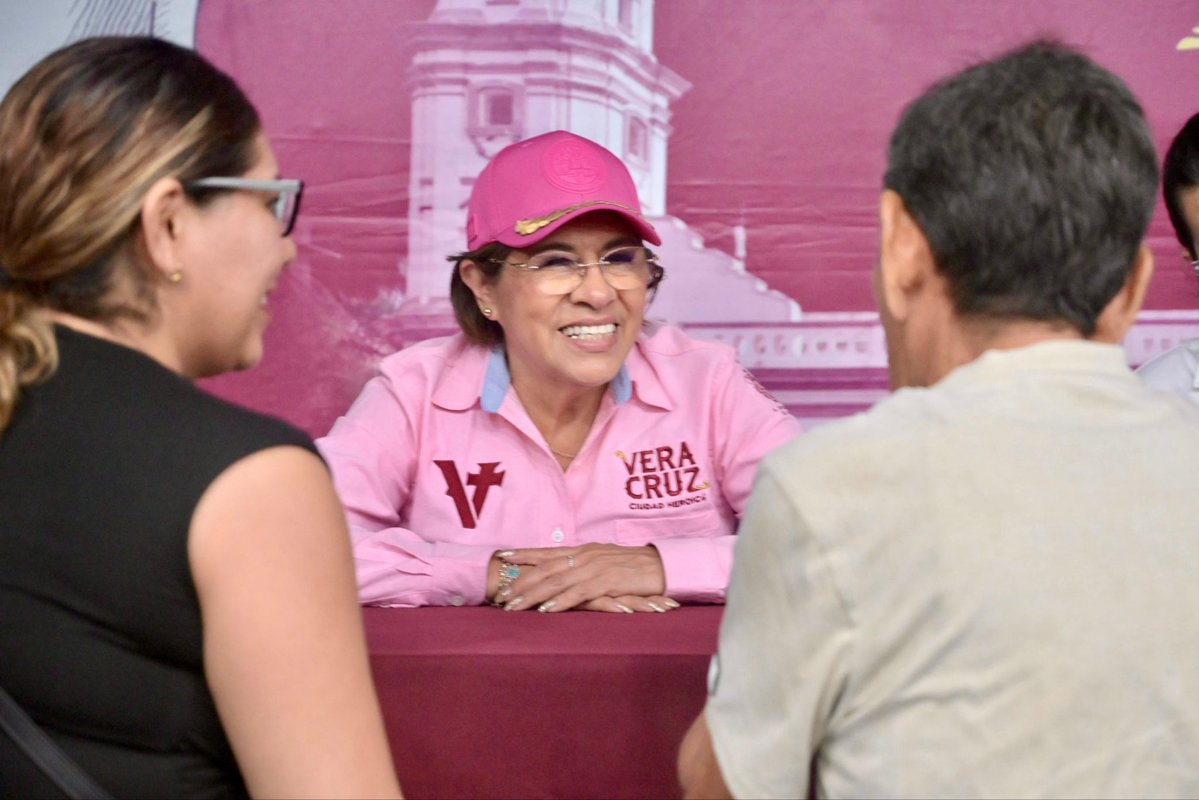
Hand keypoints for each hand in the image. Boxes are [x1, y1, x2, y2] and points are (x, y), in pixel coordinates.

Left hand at [494, 543, 670, 612]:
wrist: (666, 566)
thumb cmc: (638, 567)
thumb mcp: (608, 563)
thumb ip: (586, 567)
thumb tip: (567, 574)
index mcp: (585, 550)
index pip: (548, 551)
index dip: (524, 553)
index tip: (501, 556)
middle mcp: (587, 555)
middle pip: (546, 568)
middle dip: (521, 581)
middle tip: (500, 594)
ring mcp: (597, 567)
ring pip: (557, 581)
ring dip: (533, 594)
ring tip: (514, 606)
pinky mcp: (609, 581)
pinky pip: (579, 592)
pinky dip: (561, 601)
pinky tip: (546, 610)